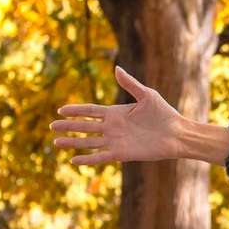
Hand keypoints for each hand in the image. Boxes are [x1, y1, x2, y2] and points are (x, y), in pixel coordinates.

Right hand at [50, 66, 190, 164]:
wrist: (177, 133)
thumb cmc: (164, 113)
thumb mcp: (147, 95)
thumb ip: (130, 83)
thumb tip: (116, 68)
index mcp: (116, 112)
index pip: (90, 111)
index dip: (75, 110)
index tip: (60, 109)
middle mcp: (113, 127)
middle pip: (84, 127)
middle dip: (68, 127)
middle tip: (51, 127)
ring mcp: (116, 141)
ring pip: (88, 142)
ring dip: (72, 143)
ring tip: (56, 143)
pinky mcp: (122, 154)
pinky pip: (100, 157)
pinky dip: (87, 159)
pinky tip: (73, 161)